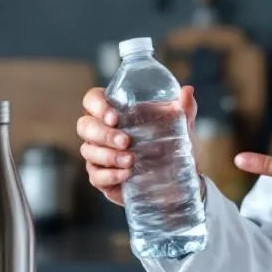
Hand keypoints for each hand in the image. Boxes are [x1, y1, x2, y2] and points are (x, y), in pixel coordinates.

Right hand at [76, 85, 197, 205]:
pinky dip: (110, 175)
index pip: (92, 100)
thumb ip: (185, 108)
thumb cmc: (173, 147)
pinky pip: (95, 176)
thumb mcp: (182, 127)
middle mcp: (101, 132)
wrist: (178, 181)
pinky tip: (126, 175)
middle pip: (85, 126)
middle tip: (126, 141)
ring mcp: (98, 155)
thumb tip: (187, 90)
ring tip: (131, 160)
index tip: (114, 117)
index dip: (97, 105)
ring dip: (108, 156)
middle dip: (103, 134)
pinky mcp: (102, 178)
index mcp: (114, 112)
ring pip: (88, 151)